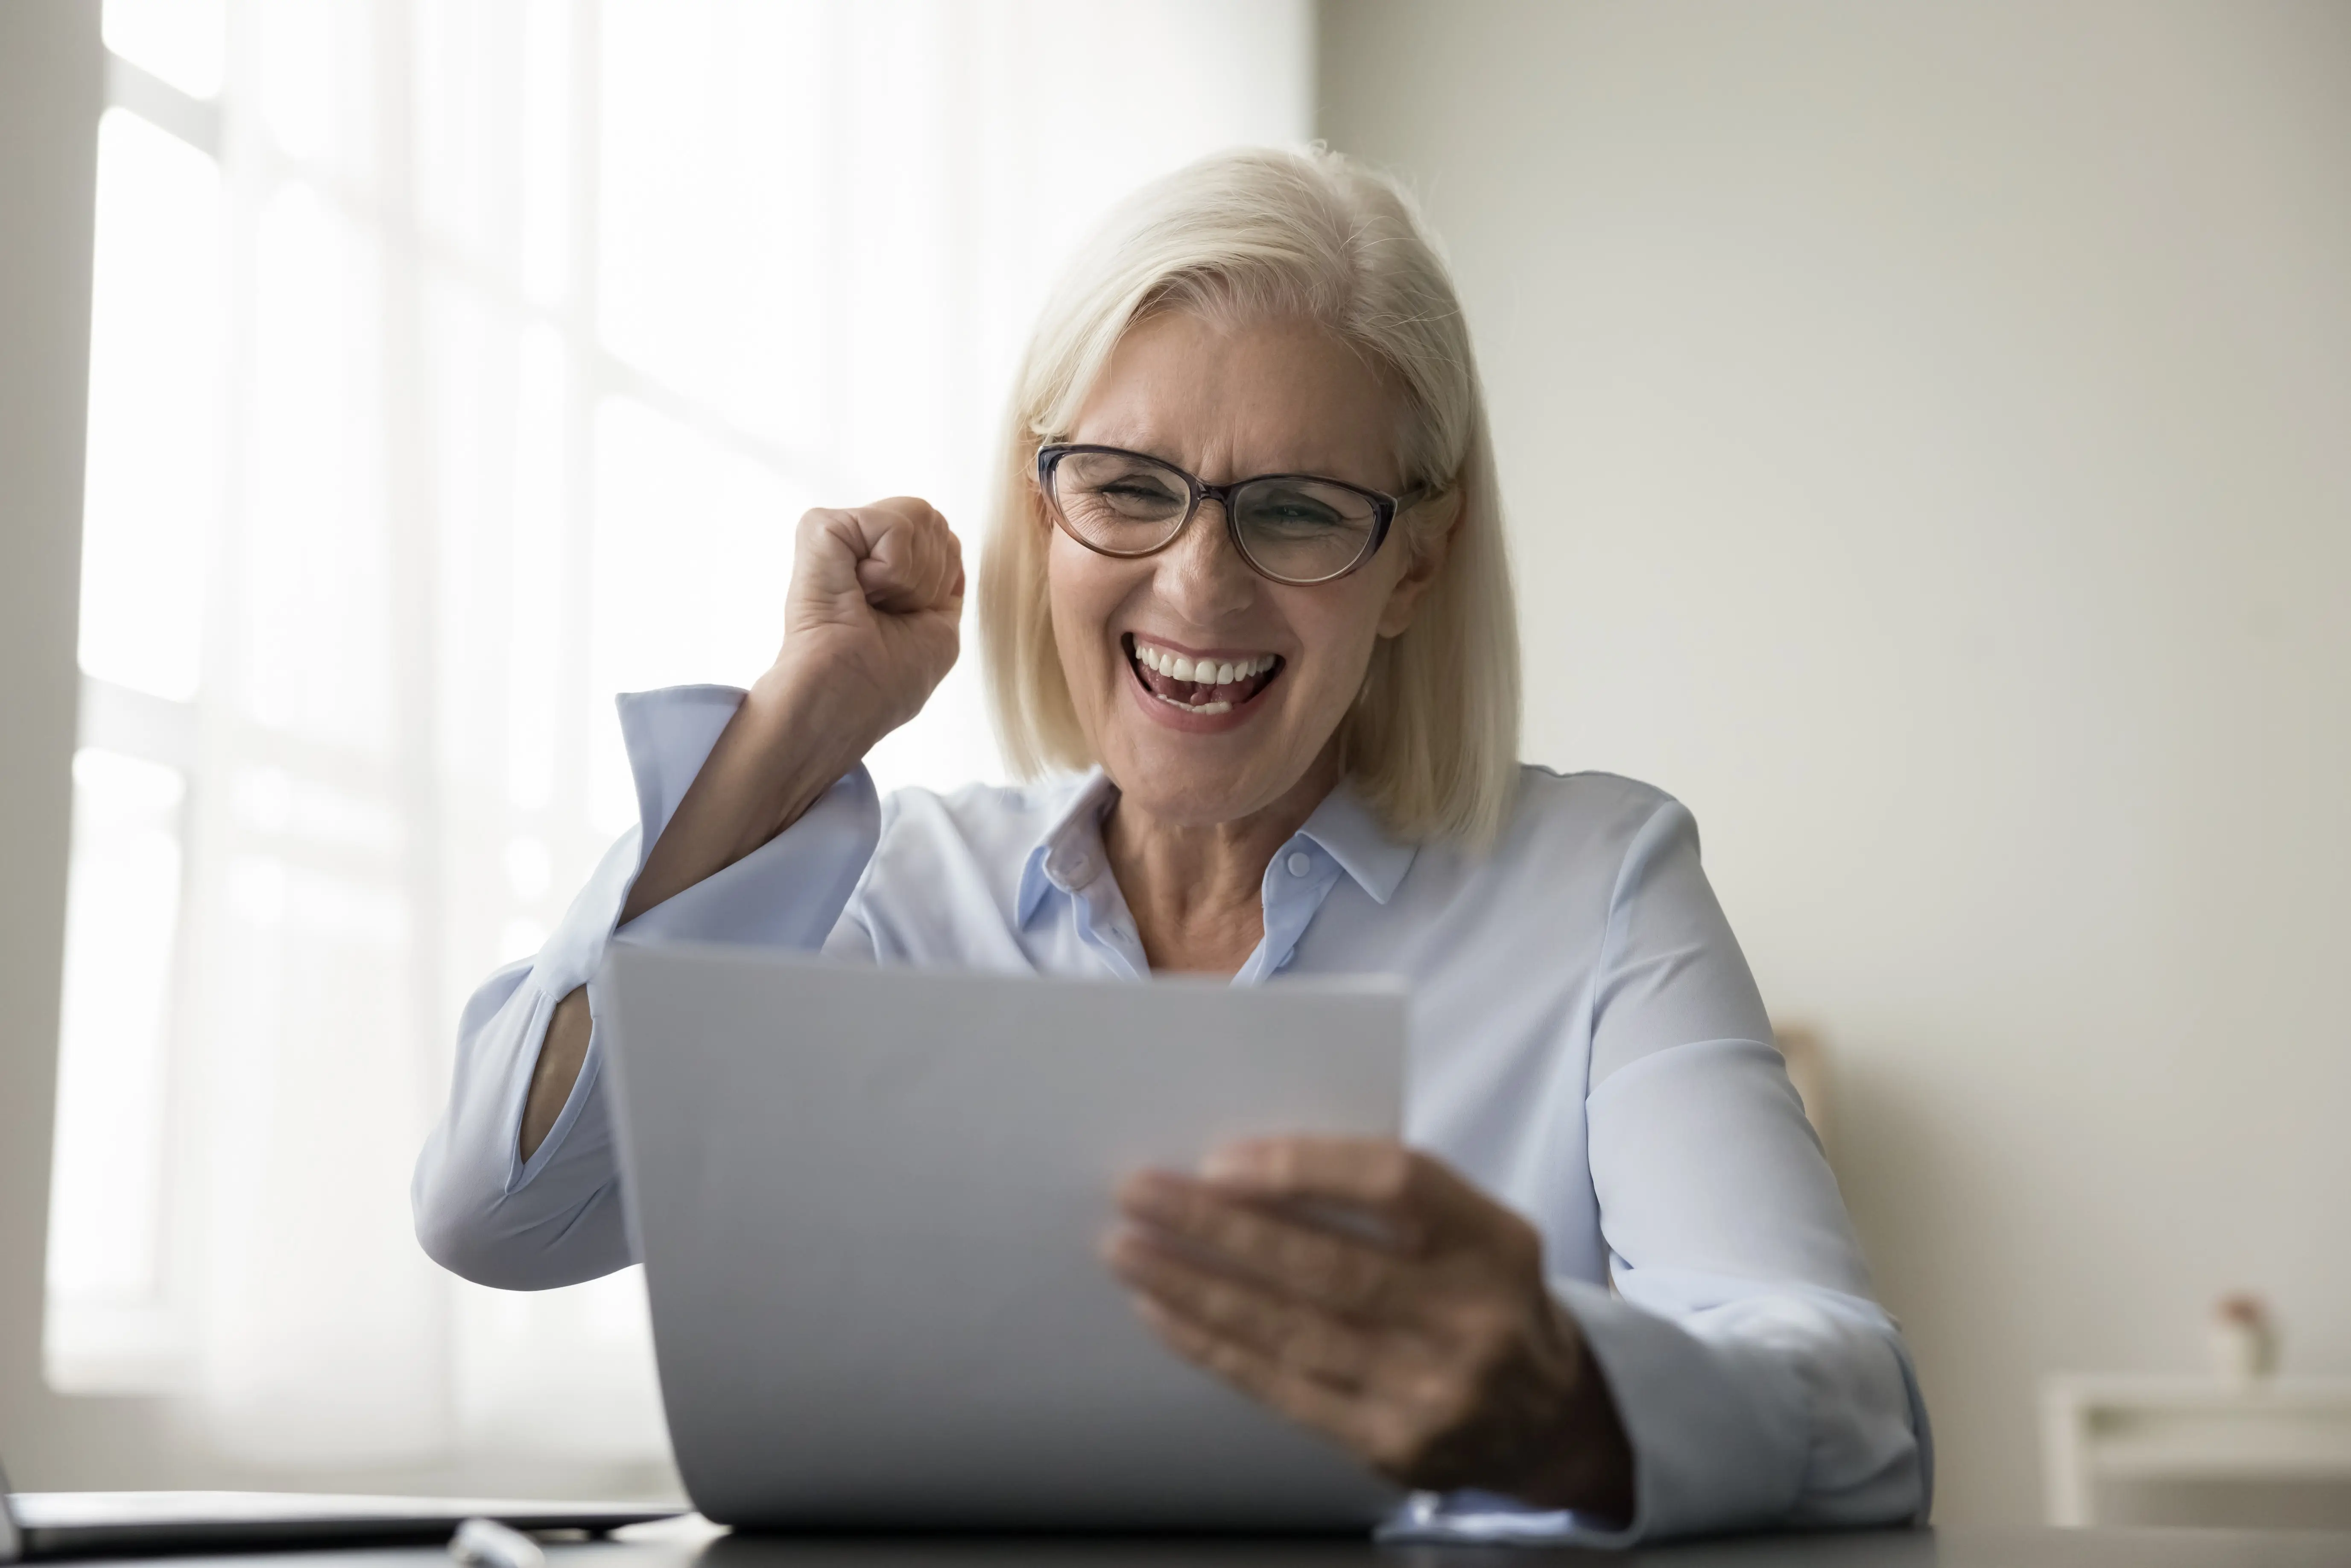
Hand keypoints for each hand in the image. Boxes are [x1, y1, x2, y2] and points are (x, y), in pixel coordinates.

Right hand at [770, 497, 963, 748]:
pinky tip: (857, 592)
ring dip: (910, 577)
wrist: (841, 699)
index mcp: (882, 567)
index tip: (904, 619)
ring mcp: (839, 533)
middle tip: (884, 613)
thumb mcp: (938, 628)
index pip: (943, 540)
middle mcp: (859, 545)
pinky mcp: (822, 526)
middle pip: (936, 523)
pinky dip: (891, 569)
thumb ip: (944, 580)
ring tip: (869, 604)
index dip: (940, 581)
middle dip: (927, 578)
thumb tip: (950, 542)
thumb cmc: (884, 682)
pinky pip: (894, 525)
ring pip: (919, 517)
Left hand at [1102, 1137, 1633, 1520]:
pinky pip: (1283, 1389)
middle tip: (1140, 1192)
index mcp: (1495, 1241)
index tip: (1220, 1161)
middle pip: (1327, 1262)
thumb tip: (1247, 1166)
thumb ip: (1384, 1193)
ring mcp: (1431, 1390)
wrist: (1546, 1415)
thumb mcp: (1472, 1226)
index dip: (1303, 1169)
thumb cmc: (1481, 1292)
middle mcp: (1471, 1317)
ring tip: (1128, 1249)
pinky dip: (1214, 1347)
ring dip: (1197, 1287)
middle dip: (1220, 1226)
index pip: (1396, 1183)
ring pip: (1291, 1330)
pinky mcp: (1391, 1447)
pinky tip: (1163, 1313)